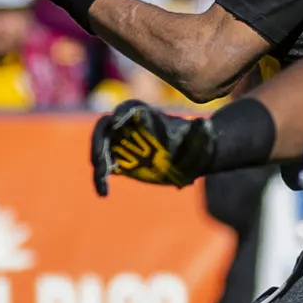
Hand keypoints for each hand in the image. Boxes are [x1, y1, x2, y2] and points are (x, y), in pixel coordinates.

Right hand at [91, 100, 214, 195]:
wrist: (190, 159)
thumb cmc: (196, 144)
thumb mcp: (201, 139)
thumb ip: (201, 132)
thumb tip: (204, 123)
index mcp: (148, 116)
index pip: (128, 109)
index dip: (120, 113)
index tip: (117, 123)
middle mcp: (130, 127)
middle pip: (105, 127)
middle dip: (99, 142)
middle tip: (101, 162)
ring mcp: (122, 143)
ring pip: (101, 147)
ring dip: (98, 163)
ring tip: (103, 183)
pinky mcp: (120, 161)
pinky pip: (103, 167)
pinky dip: (100, 178)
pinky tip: (104, 192)